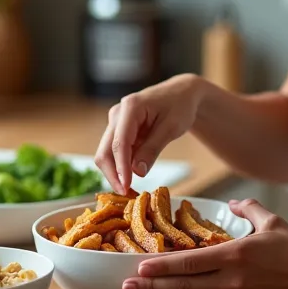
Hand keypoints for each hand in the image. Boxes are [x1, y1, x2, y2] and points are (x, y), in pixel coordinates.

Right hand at [94, 74, 204, 194]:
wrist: (181, 94)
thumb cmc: (179, 106)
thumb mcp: (171, 128)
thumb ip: (153, 149)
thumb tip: (137, 172)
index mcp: (130, 107)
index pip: (120, 142)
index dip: (120, 168)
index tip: (126, 187)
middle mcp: (117, 114)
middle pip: (105, 150)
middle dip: (113, 174)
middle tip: (126, 195)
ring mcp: (116, 122)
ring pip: (107, 153)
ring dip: (115, 172)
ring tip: (130, 191)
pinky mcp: (119, 130)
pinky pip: (115, 152)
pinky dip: (121, 166)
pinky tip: (131, 179)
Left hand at [122, 199, 287, 288]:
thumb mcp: (272, 221)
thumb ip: (247, 208)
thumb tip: (231, 202)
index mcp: (235, 254)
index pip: (190, 262)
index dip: (163, 266)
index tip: (141, 266)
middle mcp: (231, 280)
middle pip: (184, 286)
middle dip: (152, 287)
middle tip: (128, 287)